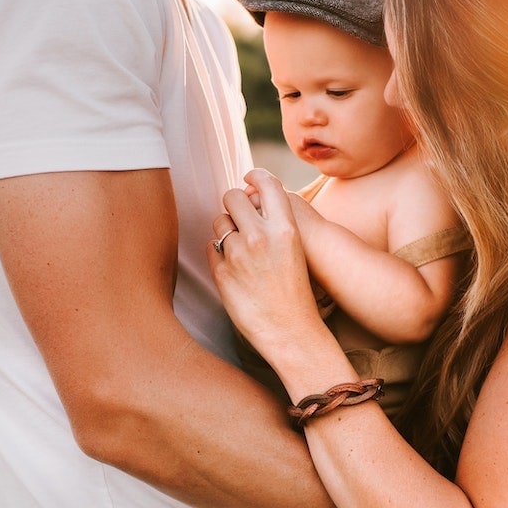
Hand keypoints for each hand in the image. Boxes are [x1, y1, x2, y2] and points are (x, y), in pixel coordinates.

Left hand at [209, 170, 325, 353]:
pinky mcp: (221, 273)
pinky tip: (235, 270)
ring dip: (225, 230)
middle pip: (232, 196)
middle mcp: (260, 237)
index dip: (255, 175)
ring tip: (241, 250)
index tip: (248, 177)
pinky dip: (219, 255)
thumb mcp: (294, 249)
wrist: (292, 332)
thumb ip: (274, 222)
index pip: (267, 183)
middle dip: (233, 204)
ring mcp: (238, 255)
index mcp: (285, 229)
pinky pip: (211, 248)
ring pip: (219, 222)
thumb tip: (249, 195)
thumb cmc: (296, 290)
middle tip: (240, 216)